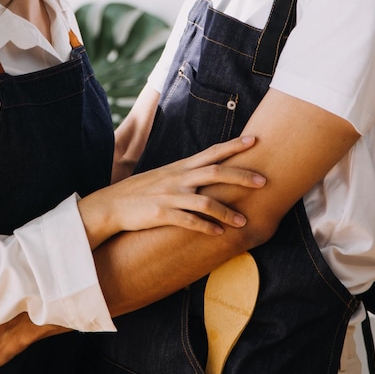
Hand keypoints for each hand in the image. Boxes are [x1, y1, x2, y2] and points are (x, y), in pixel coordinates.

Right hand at [79, 136, 265, 247]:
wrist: (111, 205)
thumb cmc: (140, 192)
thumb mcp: (164, 177)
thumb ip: (185, 175)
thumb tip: (207, 175)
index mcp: (180, 168)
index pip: (211, 152)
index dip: (234, 146)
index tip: (255, 140)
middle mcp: (177, 178)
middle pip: (215, 172)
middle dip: (240, 176)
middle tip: (263, 181)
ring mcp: (169, 196)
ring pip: (205, 202)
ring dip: (226, 212)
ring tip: (243, 221)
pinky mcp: (160, 214)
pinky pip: (188, 221)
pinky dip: (205, 228)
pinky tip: (218, 234)